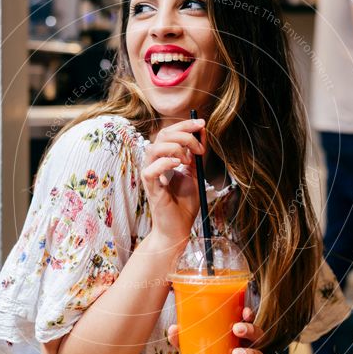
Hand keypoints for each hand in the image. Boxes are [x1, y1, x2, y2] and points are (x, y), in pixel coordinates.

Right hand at [141, 118, 205, 246]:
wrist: (178, 229)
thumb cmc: (184, 205)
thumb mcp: (195, 174)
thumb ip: (197, 155)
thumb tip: (202, 132)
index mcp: (164, 159)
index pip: (169, 133)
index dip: (185, 125)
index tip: (202, 124)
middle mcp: (155, 164)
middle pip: (161, 135)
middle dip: (183, 131)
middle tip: (200, 139)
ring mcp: (151, 176)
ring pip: (154, 148)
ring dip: (175, 147)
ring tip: (188, 159)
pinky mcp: (150, 188)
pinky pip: (150, 170)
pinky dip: (165, 163)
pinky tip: (178, 165)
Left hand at [168, 307, 264, 353]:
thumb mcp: (188, 351)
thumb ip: (180, 340)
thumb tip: (173, 328)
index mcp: (231, 336)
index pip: (245, 321)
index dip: (248, 315)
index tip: (245, 311)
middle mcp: (242, 347)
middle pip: (256, 335)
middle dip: (250, 330)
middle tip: (237, 329)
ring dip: (249, 353)